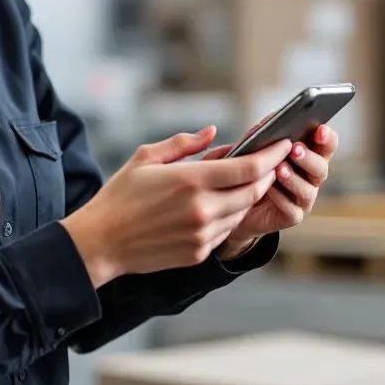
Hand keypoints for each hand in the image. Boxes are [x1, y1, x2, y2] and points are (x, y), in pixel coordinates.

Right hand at [60, 126, 291, 286]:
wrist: (101, 242)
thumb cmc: (120, 196)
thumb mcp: (146, 158)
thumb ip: (184, 144)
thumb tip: (213, 132)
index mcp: (191, 181)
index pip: (248, 168)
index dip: (272, 156)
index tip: (283, 145)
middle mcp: (202, 209)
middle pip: (254, 191)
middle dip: (267, 175)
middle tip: (270, 162)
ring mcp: (203, 234)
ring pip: (242, 212)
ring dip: (248, 195)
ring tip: (242, 181)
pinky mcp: (199, 252)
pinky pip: (226, 230)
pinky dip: (229, 214)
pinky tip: (219, 204)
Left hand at [210, 124, 339, 259]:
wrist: (236, 200)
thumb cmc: (249, 168)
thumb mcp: (255, 146)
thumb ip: (265, 133)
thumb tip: (273, 117)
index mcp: (309, 154)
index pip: (326, 144)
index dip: (327, 137)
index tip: (320, 130)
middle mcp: (311, 176)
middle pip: (321, 167)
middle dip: (309, 157)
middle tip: (295, 149)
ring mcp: (303, 198)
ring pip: (308, 189)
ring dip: (294, 178)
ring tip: (279, 168)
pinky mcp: (292, 216)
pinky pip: (291, 209)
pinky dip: (281, 198)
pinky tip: (270, 189)